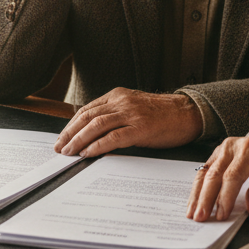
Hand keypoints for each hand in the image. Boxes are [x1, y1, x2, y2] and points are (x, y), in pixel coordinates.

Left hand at [53, 88, 201, 157]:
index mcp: (118, 95)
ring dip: (79, 140)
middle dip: (70, 133)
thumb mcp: (134, 108)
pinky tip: (88, 154)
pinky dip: (97, 146)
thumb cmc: (163, 114)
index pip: (87, 110)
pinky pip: (113, 137)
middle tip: (59, 147)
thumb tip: (92, 133)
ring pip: (96, 125)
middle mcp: (122, 101)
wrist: (189, 113)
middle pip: (87, 116)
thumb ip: (115, 115)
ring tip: (69, 152)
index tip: (62, 137)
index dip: (71, 125)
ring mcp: (131, 114)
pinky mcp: (141, 128)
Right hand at [187, 132, 248, 221]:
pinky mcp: (214, 155)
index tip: (221, 215)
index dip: (225, 197)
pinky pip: (202, 172)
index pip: (233, 176)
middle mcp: (231, 147)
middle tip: (200, 217)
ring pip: (204, 173)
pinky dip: (197, 189)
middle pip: (214, 174)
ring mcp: (221, 149)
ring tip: (192, 213)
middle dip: (206, 199)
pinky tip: (193, 202)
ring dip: (197, 195)